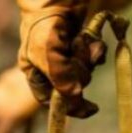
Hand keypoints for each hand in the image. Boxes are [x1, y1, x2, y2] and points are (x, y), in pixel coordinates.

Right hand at [16, 1, 105, 117]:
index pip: (50, 100)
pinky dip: (96, 51)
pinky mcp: (81, 45)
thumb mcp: (49, 53)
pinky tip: (93, 41)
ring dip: (88, 59)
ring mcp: (66, 55)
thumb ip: (61, 77)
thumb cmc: (45, 23)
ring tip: (82, 41)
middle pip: (71, 86)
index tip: (89, 109)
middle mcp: (49, 66)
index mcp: (34, 71)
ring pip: (84, 72)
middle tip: (76, 56)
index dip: (67, 107)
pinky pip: (93, 59)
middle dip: (79, 73)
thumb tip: (75, 96)